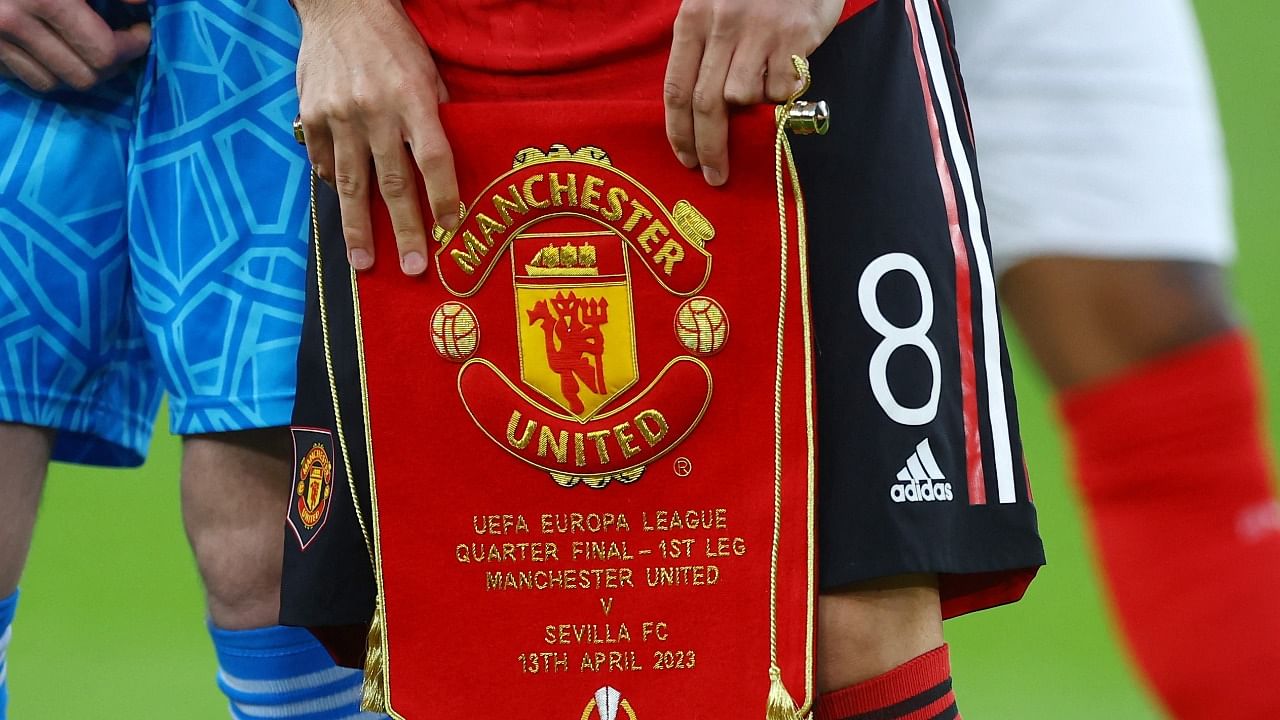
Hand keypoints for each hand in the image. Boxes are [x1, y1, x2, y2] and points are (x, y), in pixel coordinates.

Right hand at [0, 0, 149, 91]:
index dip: (133, 45)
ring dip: (80, 72)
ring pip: (53, 83)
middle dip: (112, 65)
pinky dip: (44, 70)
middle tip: (123, 45)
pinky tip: (55, 49)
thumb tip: (141, 3)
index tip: (141, 31)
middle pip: (84, 76)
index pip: (104, 51)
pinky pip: (21, 75)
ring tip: (92, 50)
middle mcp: (13, 22)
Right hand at [294, 0, 457, 276]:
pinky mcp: (311, 115)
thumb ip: (436, 116)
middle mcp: (375, 110)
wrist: (340, 5)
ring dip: (358, 228)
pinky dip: (336, 186)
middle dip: (404, 230)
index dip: (444, 197)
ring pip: (352, 183)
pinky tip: (345, 209)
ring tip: (364, 263)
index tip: (451, 229)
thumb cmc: (394, 40)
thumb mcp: (427, 70)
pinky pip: (325, 163)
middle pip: (393, 182)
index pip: (434, 159)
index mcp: (413, 97)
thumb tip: (444, 167)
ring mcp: (339, 115)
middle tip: (414, 268)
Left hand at [664, 0, 842, 184]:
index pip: (676, 88)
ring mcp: (760, 32)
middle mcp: (723, 26)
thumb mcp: (714, 5)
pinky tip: (785, 65)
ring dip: (752, 103)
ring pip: (744, 97)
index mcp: (693, 19)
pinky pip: (782, 87)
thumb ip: (703, 49)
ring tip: (762, 78)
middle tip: (714, 175)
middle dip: (708, 148)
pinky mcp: (795, 37)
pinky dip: (782, 89)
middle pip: (706, 105)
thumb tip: (699, 107)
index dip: (678, 132)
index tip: (685, 159)